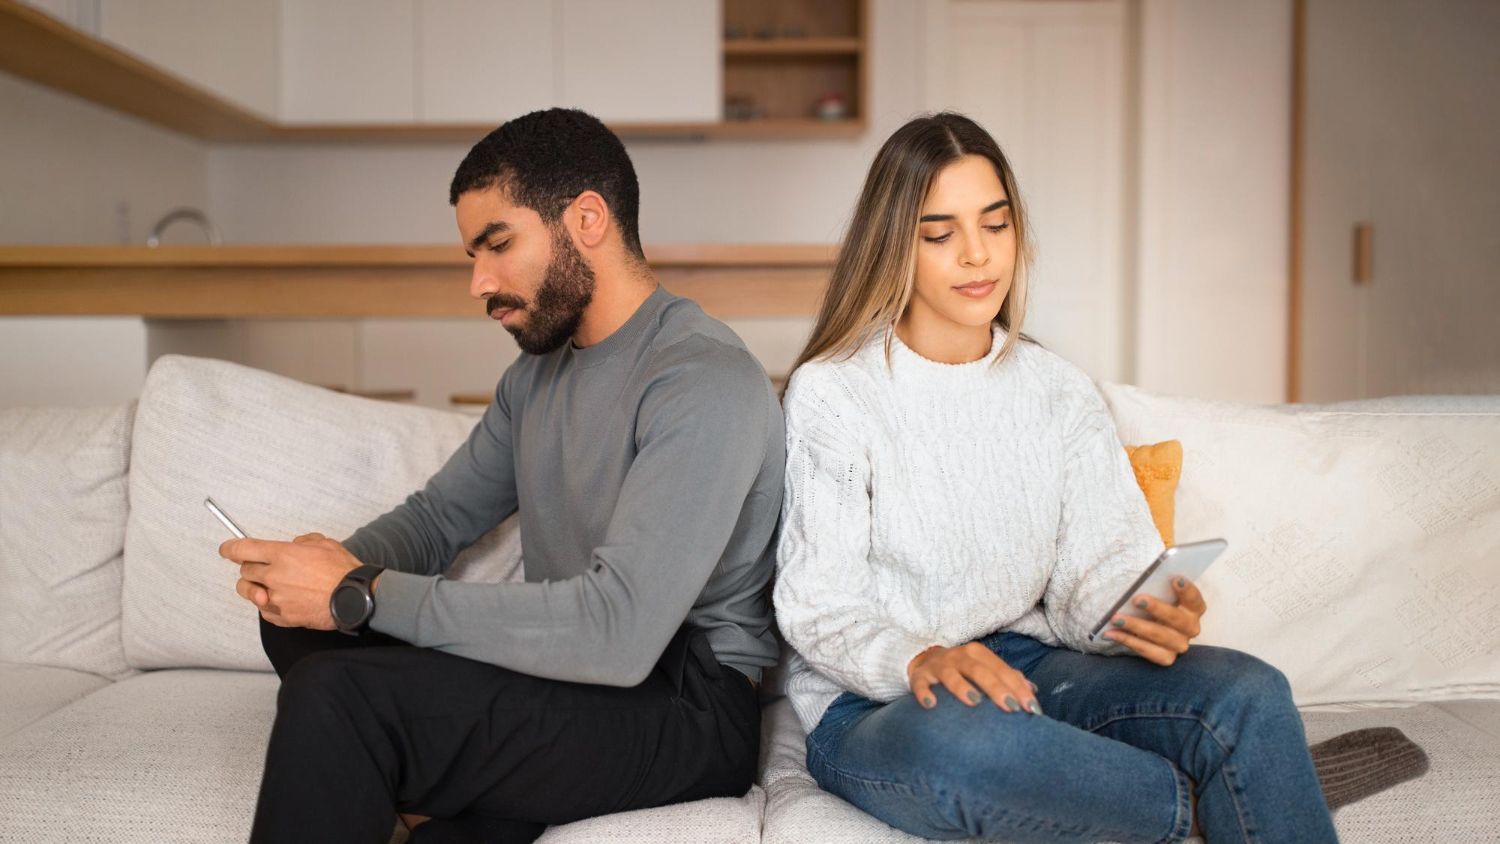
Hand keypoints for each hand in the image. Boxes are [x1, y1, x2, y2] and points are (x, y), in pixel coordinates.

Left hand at [219, 532, 361, 629]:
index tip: (227, 549)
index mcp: (283, 554)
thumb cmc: (343, 572)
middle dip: (251, 568)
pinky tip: (280, 600)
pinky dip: (267, 605)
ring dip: (254, 588)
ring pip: (249, 592)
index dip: (230, 549)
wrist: (354, 598)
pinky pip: (263, 611)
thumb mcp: (324, 543)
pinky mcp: (283, 617)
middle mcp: (274, 576)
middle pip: (245, 571)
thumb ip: (303, 542)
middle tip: (264, 568)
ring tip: (266, 586)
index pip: (243, 549)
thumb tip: (294, 545)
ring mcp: (277, 598)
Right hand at [906, 642, 1041, 714]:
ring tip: (974, 702)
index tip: (1032, 708)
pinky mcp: (919, 676)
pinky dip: (924, 692)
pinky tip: (931, 705)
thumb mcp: (984, 668)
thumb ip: (1007, 678)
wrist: (924, 660)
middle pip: (980, 670)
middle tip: (1012, 707)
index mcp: (978, 654)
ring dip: (962, 687)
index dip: (1019, 688)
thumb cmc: (962, 670)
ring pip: (951, 674)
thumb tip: (1033, 690)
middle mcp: (959, 656)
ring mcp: (938, 665)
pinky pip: (920, 684)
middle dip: (997, 688)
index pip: (1002, 670)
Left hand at [1101, 576, 1207, 665]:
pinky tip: (1110, 633)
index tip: (1175, 578)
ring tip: (1115, 618)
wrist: (1145, 624)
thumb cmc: (1154, 600)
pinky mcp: (1166, 657)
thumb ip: (1156, 585)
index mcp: (1193, 608)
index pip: (1195, 598)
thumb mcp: (1157, 591)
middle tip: (1137, 599)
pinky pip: (1149, 652)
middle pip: (1177, 619)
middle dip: (1157, 608)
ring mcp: (1179, 644)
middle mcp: (1190, 627)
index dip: (1187, 590)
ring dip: (1136, 626)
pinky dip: (1128, 641)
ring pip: (1161, 637)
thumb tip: (1142, 578)